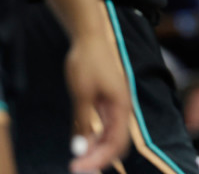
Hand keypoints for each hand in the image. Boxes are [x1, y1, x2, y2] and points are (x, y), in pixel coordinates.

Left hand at [64, 33, 131, 172]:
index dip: (100, 159)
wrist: (89, 38)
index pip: (116, 142)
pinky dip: (93, 136)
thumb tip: (80, 147)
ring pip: (109, 135)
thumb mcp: (82, 94)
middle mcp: (121, 108)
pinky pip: (103, 125)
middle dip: (98, 157)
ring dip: (95, 149)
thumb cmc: (88, 62)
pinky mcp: (106, 101)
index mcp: (121, 106)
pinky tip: (80, 142)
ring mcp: (114, 105)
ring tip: (77, 157)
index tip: (80, 167)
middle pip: (115, 142)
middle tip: (77, 167)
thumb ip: (83, 121)